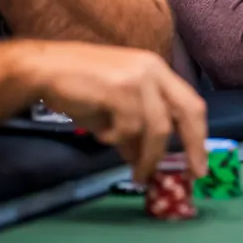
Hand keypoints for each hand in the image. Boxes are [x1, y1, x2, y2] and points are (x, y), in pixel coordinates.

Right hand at [14, 40, 208, 183]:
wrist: (43, 69)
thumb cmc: (78, 87)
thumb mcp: (114, 108)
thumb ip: (134, 129)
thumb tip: (144, 158)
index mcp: (157, 70)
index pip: (190, 103)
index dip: (198, 134)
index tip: (200, 162)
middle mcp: (153, 70)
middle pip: (187, 111)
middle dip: (193, 145)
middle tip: (194, 173)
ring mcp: (138, 77)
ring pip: (157, 127)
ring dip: (149, 156)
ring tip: (138, 172)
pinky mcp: (119, 87)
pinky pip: (128, 127)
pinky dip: (118, 139)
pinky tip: (102, 135)